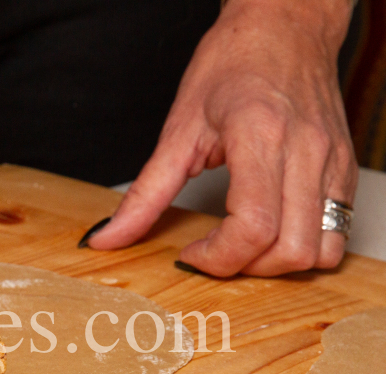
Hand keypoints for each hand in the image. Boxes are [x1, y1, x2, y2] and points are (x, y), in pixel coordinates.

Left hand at [87, 0, 357, 276]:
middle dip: (244, 267)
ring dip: (278, 265)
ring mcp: (331, 162)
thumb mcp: (178, 128)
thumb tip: (108, 236)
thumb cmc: (234, 64)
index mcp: (260, 137)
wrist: (284, 26)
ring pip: (320, 250)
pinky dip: (305, 248)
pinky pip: (336, 232)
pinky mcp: (345, 170)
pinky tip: (273, 232)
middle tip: (213, 252)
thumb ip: (145, 192)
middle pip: (288, 249)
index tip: (191, 254)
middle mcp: (305, 152)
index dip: (217, 258)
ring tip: (244, 246)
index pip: (252, 227)